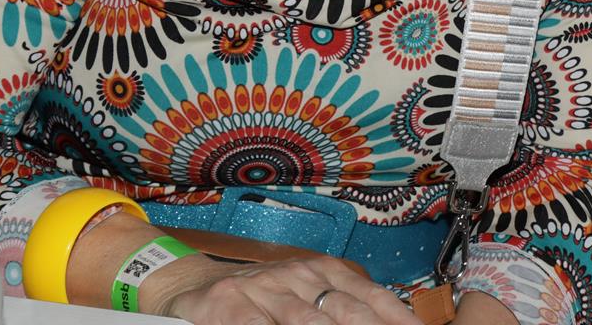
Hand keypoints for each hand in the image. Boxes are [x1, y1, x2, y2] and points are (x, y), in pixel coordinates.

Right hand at [143, 253, 421, 324]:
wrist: (195, 284)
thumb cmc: (263, 297)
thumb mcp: (309, 294)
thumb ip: (346, 307)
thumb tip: (392, 320)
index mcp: (326, 271)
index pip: (372, 298)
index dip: (396, 318)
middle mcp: (299, 274)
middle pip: (345, 311)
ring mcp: (264, 287)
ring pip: (305, 320)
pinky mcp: (229, 303)